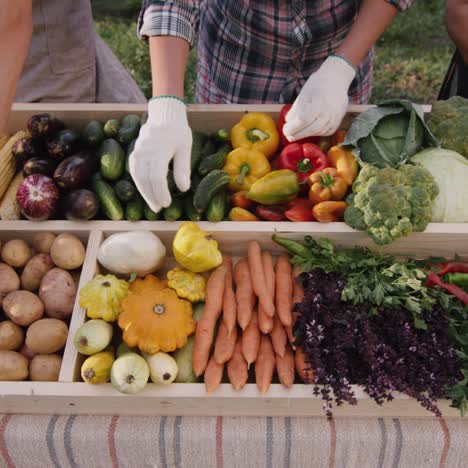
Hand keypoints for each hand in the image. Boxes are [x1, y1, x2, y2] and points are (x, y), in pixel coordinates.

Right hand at [129, 97, 191, 212]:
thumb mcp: (185, 148)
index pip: (157, 177)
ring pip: (137, 175)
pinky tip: (145, 191)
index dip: (161, 192)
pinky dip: (138, 182)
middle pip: (145, 178)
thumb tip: (184, 190)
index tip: (167, 204)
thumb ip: (183, 169)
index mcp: (160, 149)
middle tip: (158, 209)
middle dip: (151, 196)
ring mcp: (138, 150)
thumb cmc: (178, 131)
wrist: (164, 114)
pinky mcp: (135, 151)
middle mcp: (146, 150)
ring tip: (152, 204)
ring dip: (143, 192)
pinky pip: (133, 169)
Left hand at [283, 55, 355, 139]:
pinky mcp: (337, 123)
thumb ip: (296, 109)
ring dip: (305, 133)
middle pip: (310, 130)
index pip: (303, 120)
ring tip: (297, 130)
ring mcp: (334, 119)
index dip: (292, 128)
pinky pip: (324, 132)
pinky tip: (309, 128)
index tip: (285, 129)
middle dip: (297, 134)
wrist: (336, 79)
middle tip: (288, 135)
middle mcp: (328, 113)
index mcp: (318, 103)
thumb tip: (289, 122)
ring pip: (317, 132)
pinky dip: (315, 132)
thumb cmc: (317, 84)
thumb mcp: (303, 94)